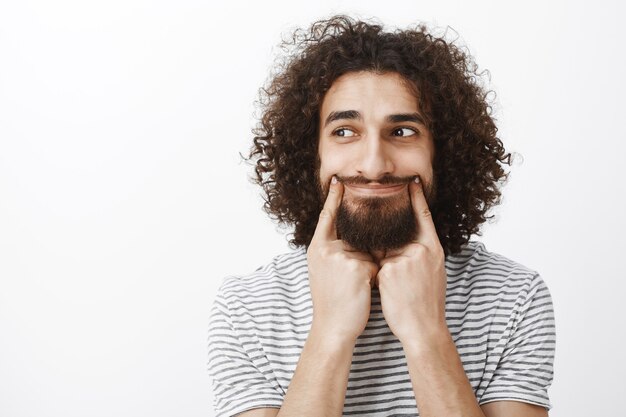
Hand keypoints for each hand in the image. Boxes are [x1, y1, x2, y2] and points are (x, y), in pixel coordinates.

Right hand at [306, 176, 378, 343]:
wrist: (332, 328)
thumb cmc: (333, 302)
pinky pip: (374, 264)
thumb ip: (335, 252)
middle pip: (353, 234)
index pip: (327, 216)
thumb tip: (355, 238)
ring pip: (367, 251)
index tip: (339, 180)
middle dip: (360, 243)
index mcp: (317, 248)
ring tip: (353, 288)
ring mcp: (340, 257)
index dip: (333, 198)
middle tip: (352, 258)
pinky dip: (374, 276)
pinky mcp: (356, 267)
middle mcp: (326, 249)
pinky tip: (362, 291)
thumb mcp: (325, 272)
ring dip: (368, 267)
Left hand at [376, 177, 448, 343]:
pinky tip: (389, 293)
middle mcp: (421, 251)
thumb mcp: (431, 274)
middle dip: (391, 244)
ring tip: (399, 289)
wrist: (424, 329)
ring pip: (384, 253)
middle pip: (398, 235)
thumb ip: (418, 255)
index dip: (417, 198)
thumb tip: (401, 245)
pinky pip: (376, 267)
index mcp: (433, 249)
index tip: (411, 181)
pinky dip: (377, 278)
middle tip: (390, 250)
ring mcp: (405, 260)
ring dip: (383, 268)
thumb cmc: (425, 304)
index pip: (424, 217)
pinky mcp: (389, 271)